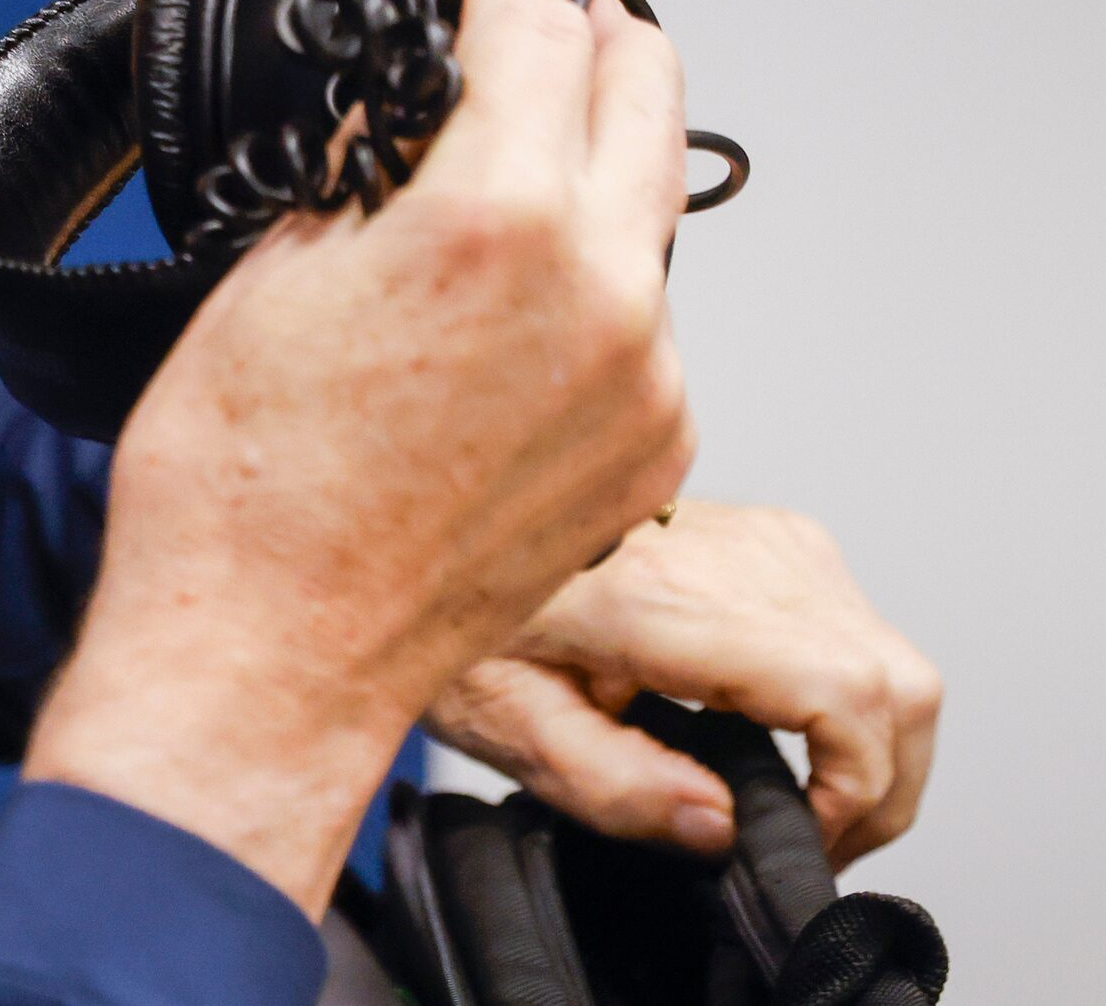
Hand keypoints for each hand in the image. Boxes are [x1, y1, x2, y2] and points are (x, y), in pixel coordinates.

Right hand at [27, 0, 697, 914]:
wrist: (266, 646)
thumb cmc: (240, 482)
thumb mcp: (274, 272)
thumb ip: (367, 176)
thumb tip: (400, 123)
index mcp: (495, 223)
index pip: (533, 32)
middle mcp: (600, 293)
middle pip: (645, 96)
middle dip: (596, 32)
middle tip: (555, 7)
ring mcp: (645, 381)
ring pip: (653, 214)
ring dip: (602, 156)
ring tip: (534, 140)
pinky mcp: (653, 455)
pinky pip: (647, 323)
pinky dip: (599, 278)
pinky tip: (525, 286)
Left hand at [427, 501, 939, 867]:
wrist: (458, 516)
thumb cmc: (472, 617)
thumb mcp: (506, 720)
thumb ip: (612, 785)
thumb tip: (720, 827)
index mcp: (661, 596)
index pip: (844, 690)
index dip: (854, 791)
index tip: (802, 838)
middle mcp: (734, 552)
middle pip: (897, 685)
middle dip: (878, 791)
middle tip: (804, 839)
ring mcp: (766, 536)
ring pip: (897, 665)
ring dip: (870, 752)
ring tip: (795, 800)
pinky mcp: (780, 537)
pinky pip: (866, 636)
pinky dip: (852, 707)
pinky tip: (786, 738)